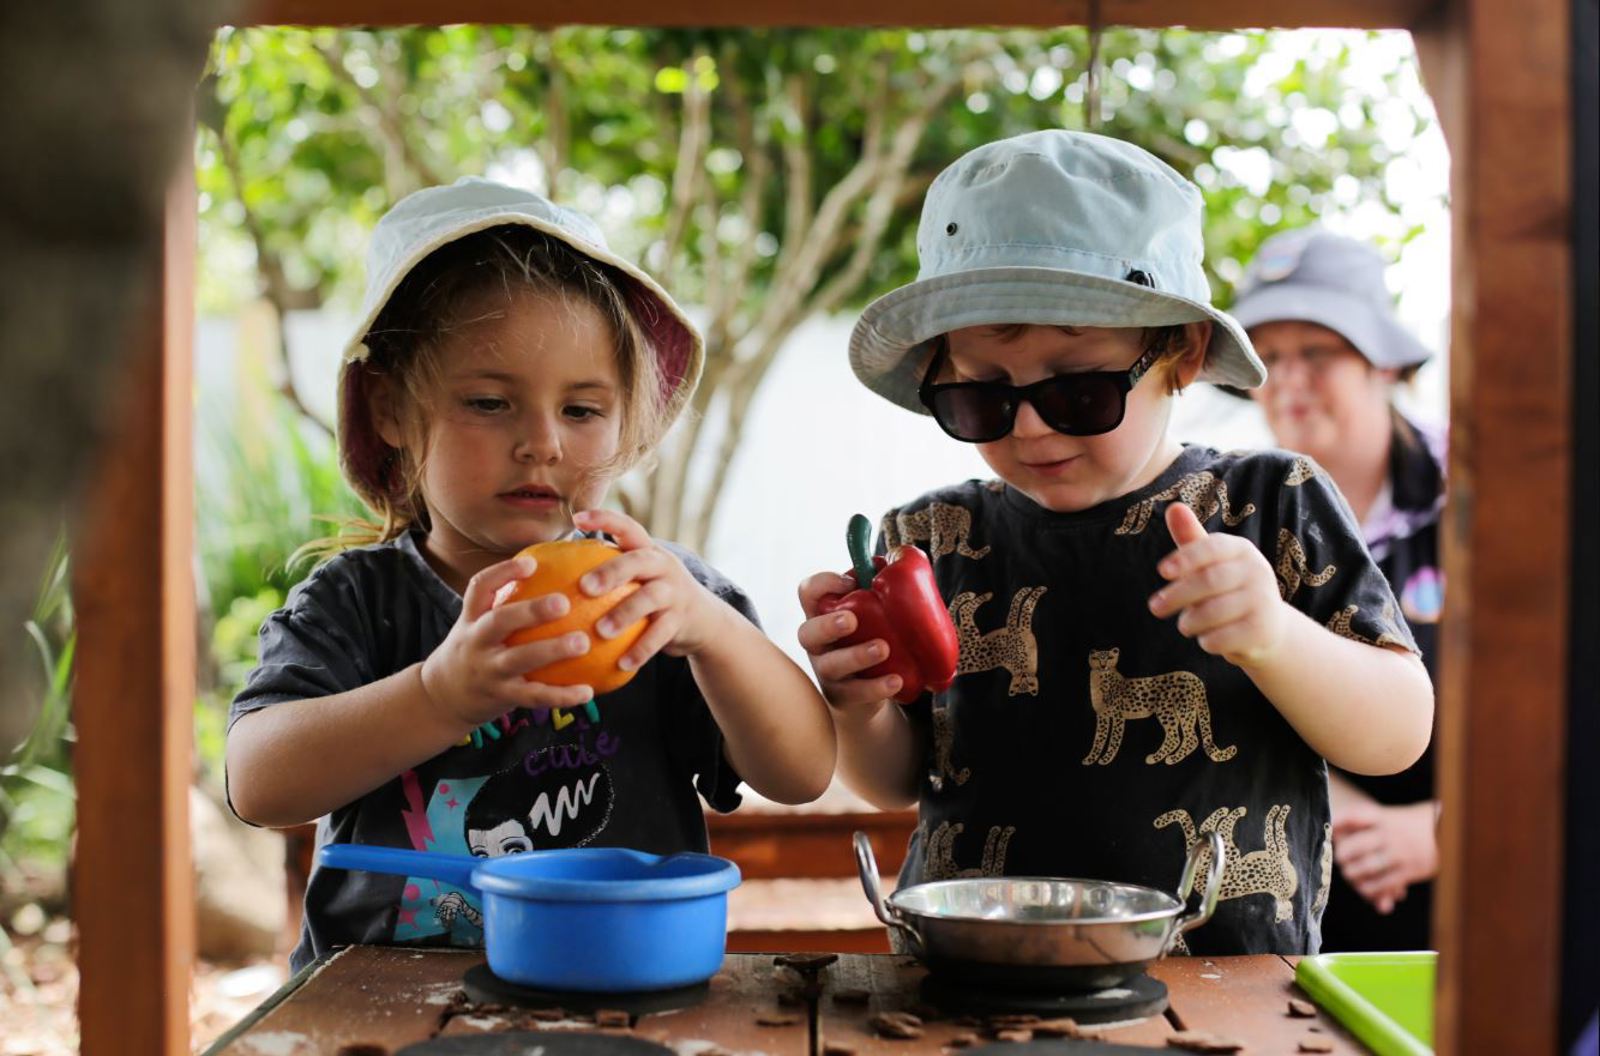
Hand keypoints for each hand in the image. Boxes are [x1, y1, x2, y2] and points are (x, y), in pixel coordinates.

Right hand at [419, 553, 597, 725]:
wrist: (445, 696)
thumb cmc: (478, 649)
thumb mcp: (480, 624)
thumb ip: (510, 602)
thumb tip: (561, 572)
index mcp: (472, 618)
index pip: (480, 587)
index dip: (502, 572)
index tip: (531, 562)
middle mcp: (476, 642)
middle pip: (499, 622)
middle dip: (530, 611)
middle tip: (564, 602)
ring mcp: (488, 670)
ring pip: (518, 660)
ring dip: (552, 651)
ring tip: (584, 643)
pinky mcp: (502, 696)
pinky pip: (534, 696)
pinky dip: (562, 695)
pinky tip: (588, 691)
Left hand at [569, 508, 727, 667]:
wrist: (703, 621)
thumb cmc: (653, 597)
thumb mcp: (637, 579)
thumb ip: (607, 573)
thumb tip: (553, 577)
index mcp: (648, 551)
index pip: (627, 527)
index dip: (604, 519)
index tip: (577, 519)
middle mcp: (664, 566)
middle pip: (639, 560)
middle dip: (612, 570)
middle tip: (584, 586)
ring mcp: (675, 592)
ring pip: (650, 598)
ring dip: (624, 614)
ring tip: (600, 631)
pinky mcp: (682, 619)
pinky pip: (660, 635)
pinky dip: (640, 650)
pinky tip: (621, 664)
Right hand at [796, 571, 902, 716]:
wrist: (868, 692)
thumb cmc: (871, 639)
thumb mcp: (874, 614)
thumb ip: (883, 589)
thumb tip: (904, 559)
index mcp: (823, 614)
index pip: (808, 592)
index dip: (823, 584)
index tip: (851, 582)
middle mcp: (817, 643)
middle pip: (807, 632)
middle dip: (828, 625)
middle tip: (852, 620)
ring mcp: (827, 672)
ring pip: (831, 665)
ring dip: (856, 655)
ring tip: (883, 649)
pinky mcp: (842, 696)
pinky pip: (854, 693)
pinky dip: (875, 688)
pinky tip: (896, 681)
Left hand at [1148, 502, 1288, 667]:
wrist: (1267, 627)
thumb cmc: (1228, 588)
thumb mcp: (1210, 563)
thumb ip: (1190, 539)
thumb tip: (1173, 507)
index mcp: (1241, 549)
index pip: (1212, 547)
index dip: (1185, 558)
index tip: (1161, 571)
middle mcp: (1258, 571)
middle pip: (1209, 581)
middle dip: (1177, 595)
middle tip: (1155, 607)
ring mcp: (1264, 601)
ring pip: (1213, 612)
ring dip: (1189, 622)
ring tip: (1186, 624)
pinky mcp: (1263, 631)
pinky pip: (1221, 638)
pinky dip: (1206, 641)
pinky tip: (1208, 638)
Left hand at [1332, 799, 1439, 913]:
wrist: (1447, 829)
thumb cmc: (1410, 824)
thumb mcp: (1390, 816)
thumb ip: (1364, 823)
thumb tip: (1333, 826)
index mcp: (1383, 817)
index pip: (1352, 816)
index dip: (1336, 824)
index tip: (1329, 830)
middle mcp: (1389, 834)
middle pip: (1352, 847)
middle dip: (1342, 857)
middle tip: (1341, 860)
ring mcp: (1400, 852)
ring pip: (1366, 867)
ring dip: (1353, 875)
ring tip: (1350, 875)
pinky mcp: (1411, 869)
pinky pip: (1383, 883)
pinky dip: (1370, 888)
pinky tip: (1365, 888)